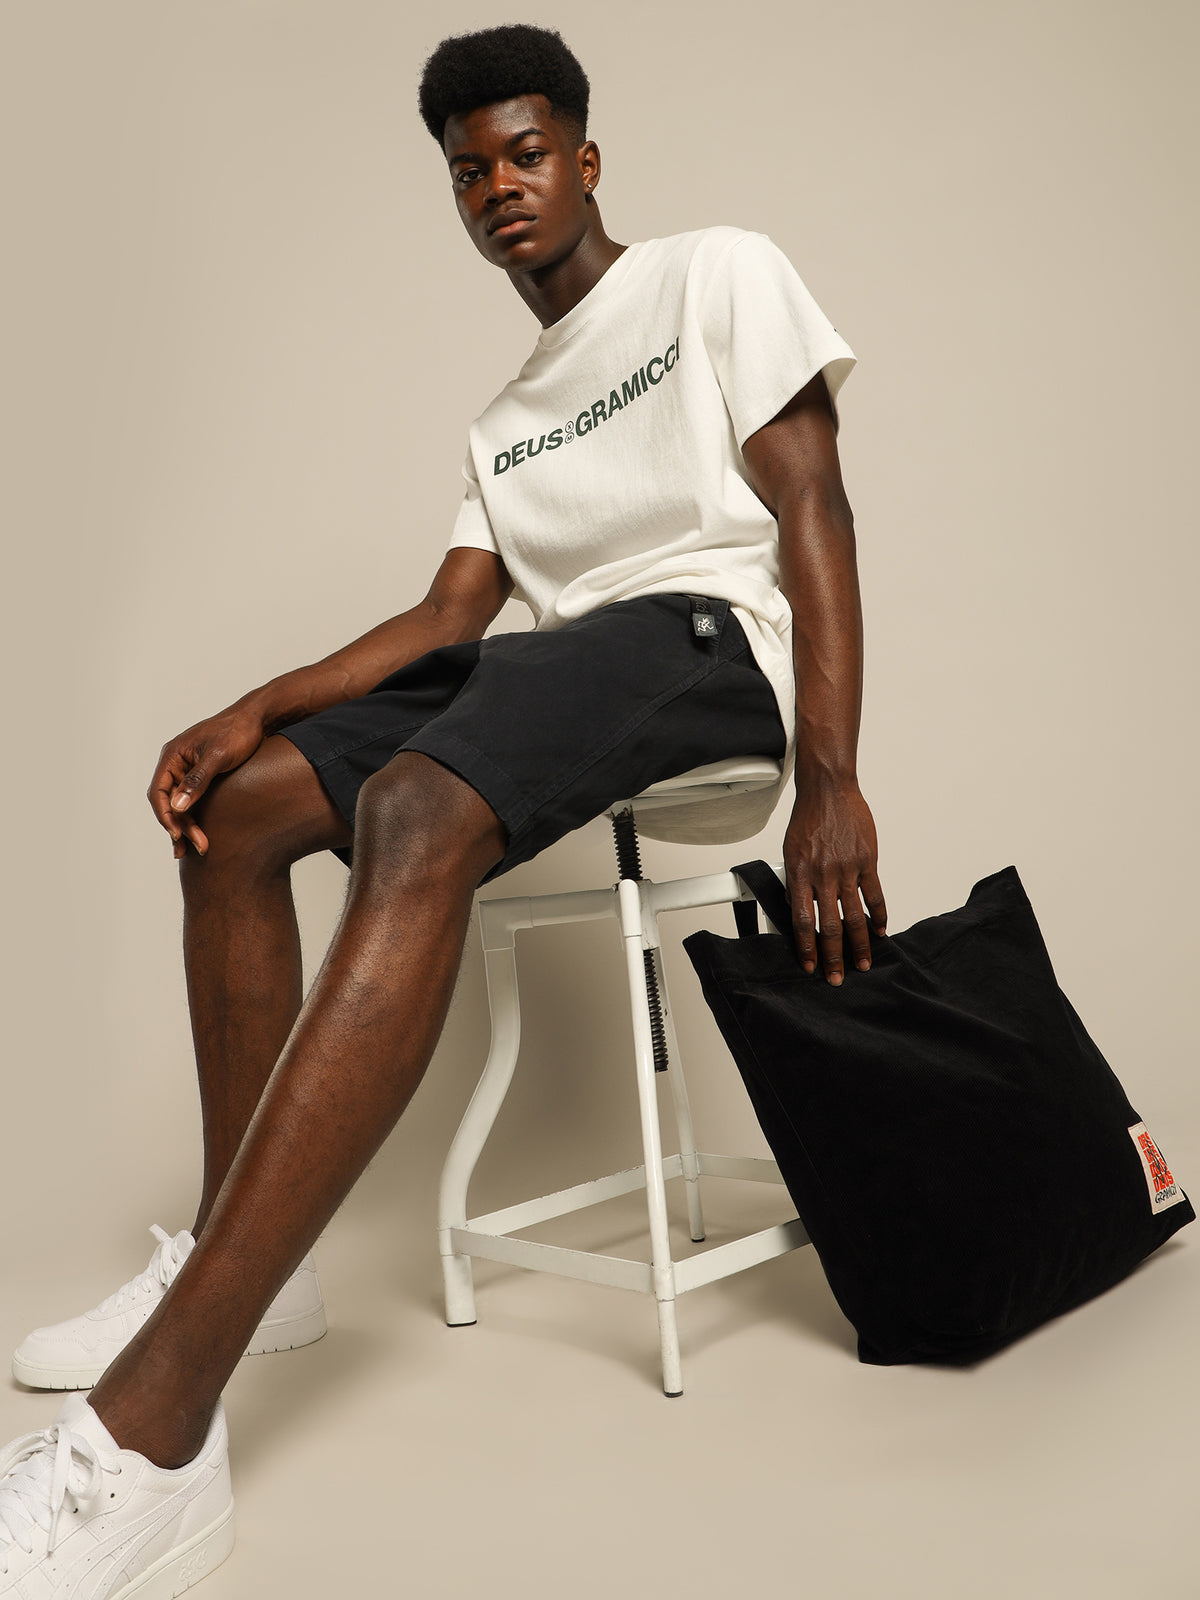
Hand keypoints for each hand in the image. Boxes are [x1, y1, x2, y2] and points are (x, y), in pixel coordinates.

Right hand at [147, 704, 266, 858]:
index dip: (165, 816)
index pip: (158, 792)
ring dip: (188, 826)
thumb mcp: (218, 756)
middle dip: (181, 826)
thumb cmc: (238, 732)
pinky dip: (196, 817)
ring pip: (181, 804)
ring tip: (199, 848)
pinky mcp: (202, 776)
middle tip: (198, 847)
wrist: (258, 719)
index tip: (177, 835)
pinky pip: (193, 800)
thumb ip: (198, 780)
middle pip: (169, 802)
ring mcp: (188, 770)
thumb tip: (178, 806)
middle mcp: (176, 764)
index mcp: (173, 756)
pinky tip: (201, 833)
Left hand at [782, 775, 886, 984]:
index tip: (809, 965)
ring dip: (859, 944)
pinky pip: (874, 895)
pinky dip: (879, 916)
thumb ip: (797, 882)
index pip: (801, 921)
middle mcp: (823, 874)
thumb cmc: (809, 819)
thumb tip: (800, 909)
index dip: (806, 947)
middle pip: (829, 926)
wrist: (828, 790)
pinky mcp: (867, 861)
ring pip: (854, 916)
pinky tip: (879, 931)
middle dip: (833, 956)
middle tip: (837, 977)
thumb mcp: (791, 851)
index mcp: (800, 874)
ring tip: (863, 963)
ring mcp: (847, 869)